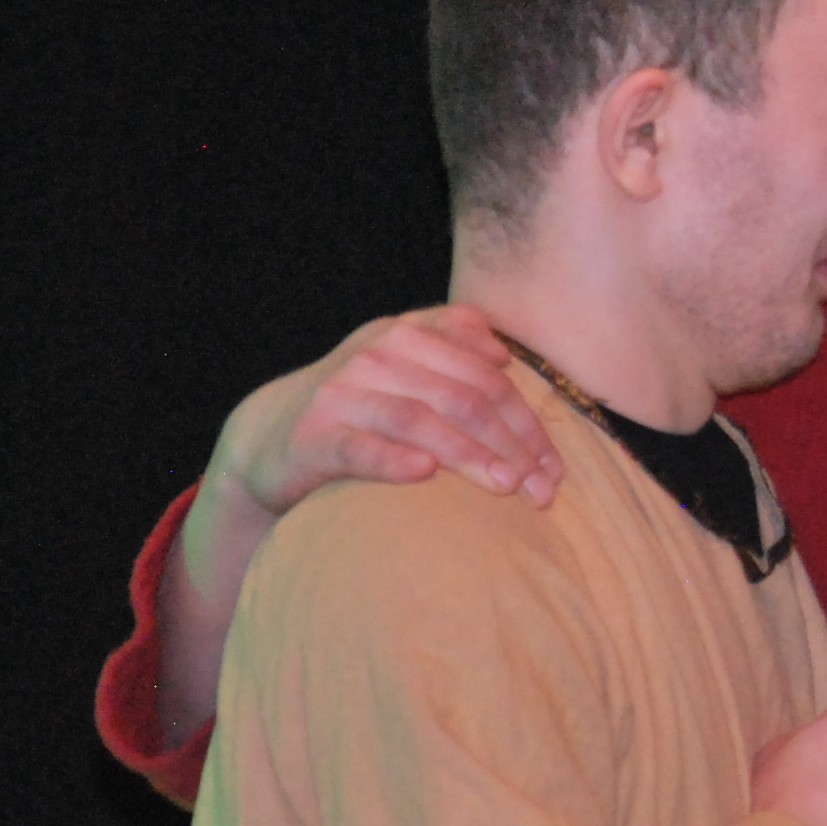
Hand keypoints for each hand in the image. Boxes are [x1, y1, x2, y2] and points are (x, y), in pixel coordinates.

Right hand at [216, 303, 561, 520]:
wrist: (273, 432)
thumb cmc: (360, 404)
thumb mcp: (404, 365)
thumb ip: (451, 344)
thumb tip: (503, 353)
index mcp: (409, 334)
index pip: (486, 376)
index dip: (526, 422)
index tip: (553, 469)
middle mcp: (377, 355)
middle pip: (462, 397)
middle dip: (510, 445)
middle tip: (539, 490)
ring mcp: (343, 393)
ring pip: (418, 419)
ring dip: (468, 454)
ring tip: (505, 487)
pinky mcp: (313, 436)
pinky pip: (360, 448)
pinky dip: (394, 459)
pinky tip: (425, 474)